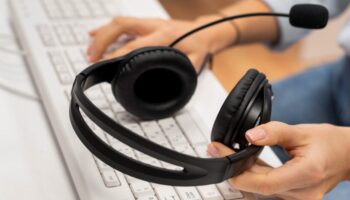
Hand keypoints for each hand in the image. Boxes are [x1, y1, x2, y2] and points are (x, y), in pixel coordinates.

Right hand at [87, 15, 236, 69]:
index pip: (135, 44)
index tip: (105, 63)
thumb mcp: (194, 62)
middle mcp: (154, 26)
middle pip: (121, 26)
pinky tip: (94, 34)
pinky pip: (122, 22)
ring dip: (101, 35)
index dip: (118, 53)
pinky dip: (106, 29)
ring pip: (119, 22)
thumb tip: (167, 86)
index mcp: (165, 36)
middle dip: (102, 41)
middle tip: (92, 57)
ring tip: (89, 50)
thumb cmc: (199, 46)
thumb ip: (180, 72)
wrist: (205, 31)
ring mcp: (149, 23)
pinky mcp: (145, 23)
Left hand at [207, 122, 349, 199]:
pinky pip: (267, 189)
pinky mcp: (294, 198)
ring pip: (260, 190)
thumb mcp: (301, 131)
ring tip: (229, 153)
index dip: (236, 170)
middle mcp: (301, 194)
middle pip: (257, 187)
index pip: (261, 182)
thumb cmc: (329, 143)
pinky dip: (255, 176)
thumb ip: (274, 132)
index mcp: (305, 175)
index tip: (219, 151)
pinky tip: (246, 162)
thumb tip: (250, 135)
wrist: (346, 155)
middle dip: (234, 170)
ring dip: (243, 173)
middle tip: (218, 150)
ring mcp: (298, 199)